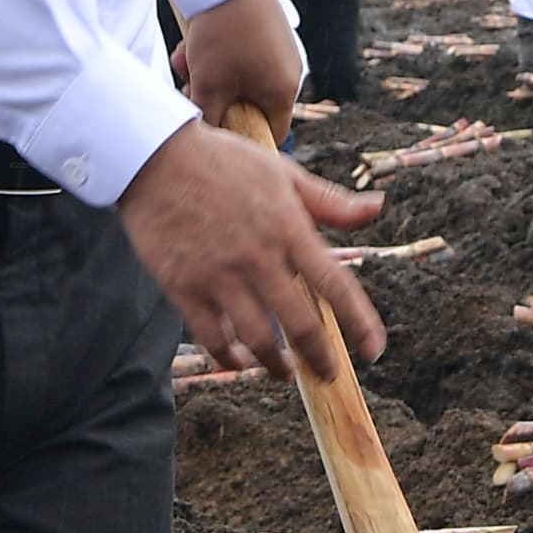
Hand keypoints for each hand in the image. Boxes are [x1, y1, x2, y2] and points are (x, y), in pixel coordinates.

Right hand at [115, 121, 389, 379]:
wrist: (156, 157)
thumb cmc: (225, 161)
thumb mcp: (284, 172)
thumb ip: (330, 201)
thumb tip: (377, 208)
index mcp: (288, 227)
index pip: (334, 284)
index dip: (359, 322)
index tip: (374, 350)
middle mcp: (259, 257)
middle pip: (300, 323)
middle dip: (320, 358)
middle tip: (329, 375)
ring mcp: (220, 275)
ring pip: (258, 339)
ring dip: (276, 365)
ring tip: (285, 372)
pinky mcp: (184, 287)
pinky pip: (212, 337)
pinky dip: (229, 357)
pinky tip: (240, 362)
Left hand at [175, 0, 304, 133]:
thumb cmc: (223, 35)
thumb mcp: (208, 85)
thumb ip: (208, 119)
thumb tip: (206, 136)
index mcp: (284, 91)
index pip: (271, 132)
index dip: (243, 138)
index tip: (216, 132)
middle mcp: (290, 71)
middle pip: (249, 102)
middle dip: (215, 97)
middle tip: (189, 85)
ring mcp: (280, 48)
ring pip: (239, 76)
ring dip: (209, 73)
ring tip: (186, 57)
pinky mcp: (267, 30)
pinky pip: (241, 54)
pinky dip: (217, 53)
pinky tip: (195, 40)